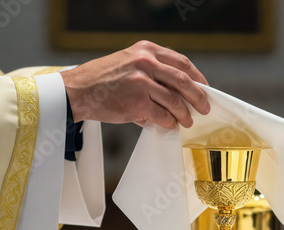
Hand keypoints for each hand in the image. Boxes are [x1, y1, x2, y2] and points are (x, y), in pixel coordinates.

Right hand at [60, 40, 209, 128]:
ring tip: (188, 121)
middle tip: (205, 108)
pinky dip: (169, 122)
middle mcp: (146, 63)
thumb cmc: (104, 80)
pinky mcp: (137, 102)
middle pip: (184, 81)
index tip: (205, 88)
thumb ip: (153, 72)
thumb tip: (177, 92)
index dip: (197, 77)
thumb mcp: (129, 63)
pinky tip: (169, 125)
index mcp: (147, 50)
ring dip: (185, 114)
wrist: (78, 91)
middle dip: (198, 97)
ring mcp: (142, 82)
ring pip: (175, 101)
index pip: (182, 63)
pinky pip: (163, 115)